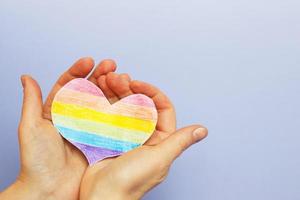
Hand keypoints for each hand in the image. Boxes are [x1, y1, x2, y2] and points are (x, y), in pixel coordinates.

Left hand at [0, 58, 117, 199]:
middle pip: (89, 90)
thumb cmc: (37, 162)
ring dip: (112, 88)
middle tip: (111, 65)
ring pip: (103, 102)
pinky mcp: (101, 138)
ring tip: (120, 77)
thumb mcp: (30, 128)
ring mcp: (90, 126)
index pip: (68, 85)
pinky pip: (112, 119)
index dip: (78, 71)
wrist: (51, 190)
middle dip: (100, 75)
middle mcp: (75, 116)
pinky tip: (126, 97)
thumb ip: (31, 102)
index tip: (89, 61)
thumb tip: (26, 77)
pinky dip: (119, 107)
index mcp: (57, 111)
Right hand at [79, 75, 207, 199]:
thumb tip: (203, 130)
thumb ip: (179, 142)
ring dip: (116, 91)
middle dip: (130, 89)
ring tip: (106, 80)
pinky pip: (109, 114)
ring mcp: (125, 135)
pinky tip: (98, 91)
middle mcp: (144, 135)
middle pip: (140, 104)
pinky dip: (104, 102)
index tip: (137, 84)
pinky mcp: (108, 136)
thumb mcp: (158, 159)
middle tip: (117, 79)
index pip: (162, 108)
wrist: (101, 196)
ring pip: (123, 106)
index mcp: (160, 140)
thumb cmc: (131, 182)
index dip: (152, 93)